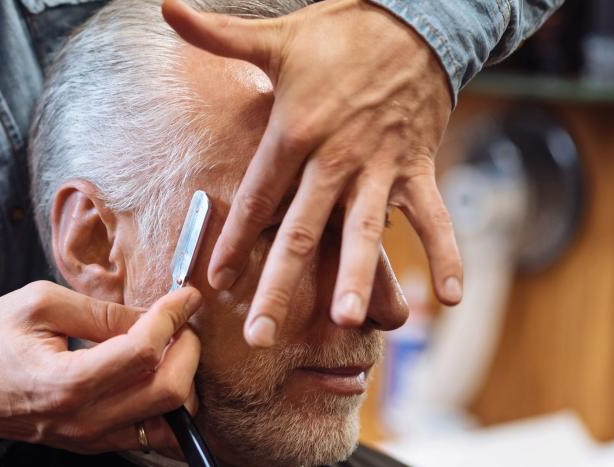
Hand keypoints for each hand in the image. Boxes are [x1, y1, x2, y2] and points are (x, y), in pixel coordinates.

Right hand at [0, 281, 201, 456]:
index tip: (184, 297)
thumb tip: (154, 315)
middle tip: (180, 324)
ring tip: (171, 350)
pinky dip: (170, 409)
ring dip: (183, 382)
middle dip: (188, 350)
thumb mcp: (39, 303)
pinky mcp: (94, 444)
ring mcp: (91, 438)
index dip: (173, 318)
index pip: (144, 351)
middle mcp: (84, 418)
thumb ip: (101, 311)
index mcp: (67, 381)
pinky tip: (160, 378)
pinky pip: (153, 437)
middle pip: (170, 392)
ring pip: (170, 422)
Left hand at [162, 0, 462, 345]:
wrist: (415, 19)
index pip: (258, 197)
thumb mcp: (276, 39)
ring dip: (358, 276)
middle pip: (301, 231)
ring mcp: (380, 167)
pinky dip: (445, 255)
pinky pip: (433, 218)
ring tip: (348, 320)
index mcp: (294, 132)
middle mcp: (335, 157)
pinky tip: (447, 299)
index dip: (235, 240)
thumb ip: (218, 35)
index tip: (215, 281)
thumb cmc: (338, 36)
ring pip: (364, 231)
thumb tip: (165, 8)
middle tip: (261, 335)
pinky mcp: (417, 167)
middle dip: (280, 285)